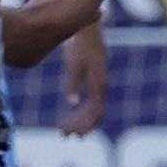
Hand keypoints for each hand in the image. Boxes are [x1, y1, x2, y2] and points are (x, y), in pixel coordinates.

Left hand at [54, 17, 109, 133]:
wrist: (89, 31)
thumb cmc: (80, 47)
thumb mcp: (74, 66)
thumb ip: (73, 85)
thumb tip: (72, 104)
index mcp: (99, 86)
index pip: (95, 114)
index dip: (83, 126)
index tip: (69, 133)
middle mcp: (101, 88)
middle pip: (95, 116)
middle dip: (80, 127)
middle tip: (65, 135)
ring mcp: (99, 84)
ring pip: (93, 110)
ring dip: (80, 121)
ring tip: (66, 129)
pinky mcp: (95, 81)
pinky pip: (91, 102)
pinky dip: (81, 111)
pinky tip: (71, 114)